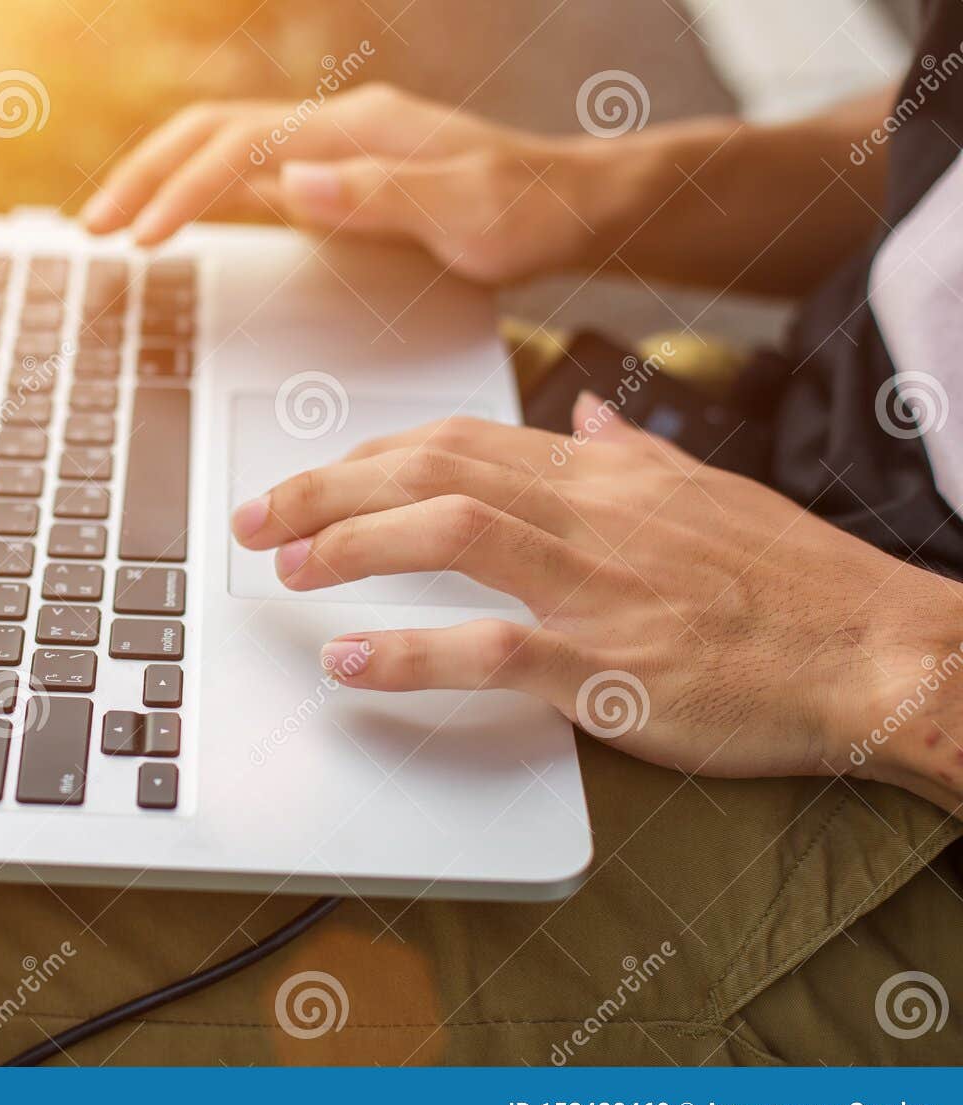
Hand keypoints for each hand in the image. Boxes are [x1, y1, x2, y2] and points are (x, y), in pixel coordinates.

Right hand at [80, 83, 608, 283]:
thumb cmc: (533, 214)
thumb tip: (291, 182)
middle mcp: (338, 130)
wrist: (577, 207)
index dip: (181, 194)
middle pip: (211, 134)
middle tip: (90, 229)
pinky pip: (247, 179)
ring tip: (110, 229)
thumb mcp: (471, 214)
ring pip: (220, 152)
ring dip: (159, 184)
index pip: (241, 152)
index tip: (139, 242)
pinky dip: (197, 199)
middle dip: (144, 178)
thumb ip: (382, 197)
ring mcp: (334, 152)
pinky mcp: (336, 180)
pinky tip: (174, 228)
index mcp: (360, 130)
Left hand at [230, 396, 962, 811]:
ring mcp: (595, 585)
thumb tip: (580, 412)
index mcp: (602, 474)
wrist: (876, 649)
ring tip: (286, 567)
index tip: (314, 478)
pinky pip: (488, 647)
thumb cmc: (794, 583)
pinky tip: (349, 658)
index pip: (456, 442)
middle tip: (257, 517)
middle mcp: (589, 512)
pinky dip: (407, 652)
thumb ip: (628, 450)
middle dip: (326, 488)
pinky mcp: (607, 663)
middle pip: (430, 469)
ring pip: (448, 532)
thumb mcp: (706, 491)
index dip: (368, 458)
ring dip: (351, 545)